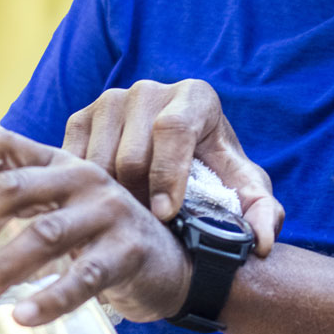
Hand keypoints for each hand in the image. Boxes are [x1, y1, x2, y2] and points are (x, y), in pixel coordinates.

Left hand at [0, 127, 191, 326]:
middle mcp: (82, 176)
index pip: (1, 142)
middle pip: (11, 189)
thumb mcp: (61, 210)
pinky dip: (50, 299)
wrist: (174, 264)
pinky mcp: (128, 252)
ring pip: (43, 234)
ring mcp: (108, 212)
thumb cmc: (100, 238)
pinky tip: (23, 317)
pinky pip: (84, 277)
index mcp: (58, 160)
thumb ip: (18, 212)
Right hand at [63, 79, 284, 255]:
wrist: (179, 156)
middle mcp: (150, 90)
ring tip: (126, 224)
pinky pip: (71, 161)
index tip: (165, 215)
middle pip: (131, 153)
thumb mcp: (244, 192)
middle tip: (146, 230)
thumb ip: (262, 213)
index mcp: (195, 97)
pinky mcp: (81, 116)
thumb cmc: (214, 174)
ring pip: (97, 162)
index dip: (167, 175)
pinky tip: (99, 210)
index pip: (173, 129)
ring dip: (109, 200)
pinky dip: (82, 191)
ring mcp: (110, 100)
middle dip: (138, 200)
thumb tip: (261, 243)